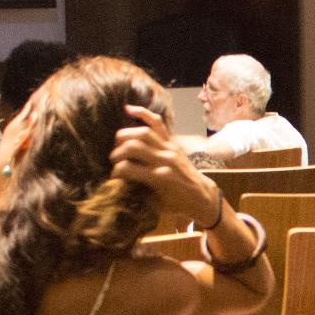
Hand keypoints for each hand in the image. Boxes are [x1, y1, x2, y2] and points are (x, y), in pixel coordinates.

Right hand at [111, 103, 221, 227]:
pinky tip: (128, 109)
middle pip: (133, 147)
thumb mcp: (156, 205)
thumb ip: (138, 194)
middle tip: (113, 161)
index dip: (115, 173)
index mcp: (160, 177)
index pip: (127, 168)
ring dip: (125, 136)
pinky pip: (157, 122)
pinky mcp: (173, 141)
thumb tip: (118, 185)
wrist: (202, 195)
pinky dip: (143, 113)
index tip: (112, 179)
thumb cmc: (177, 204)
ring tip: (118, 144)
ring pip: (143, 133)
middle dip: (118, 153)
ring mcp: (170, 147)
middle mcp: (165, 159)